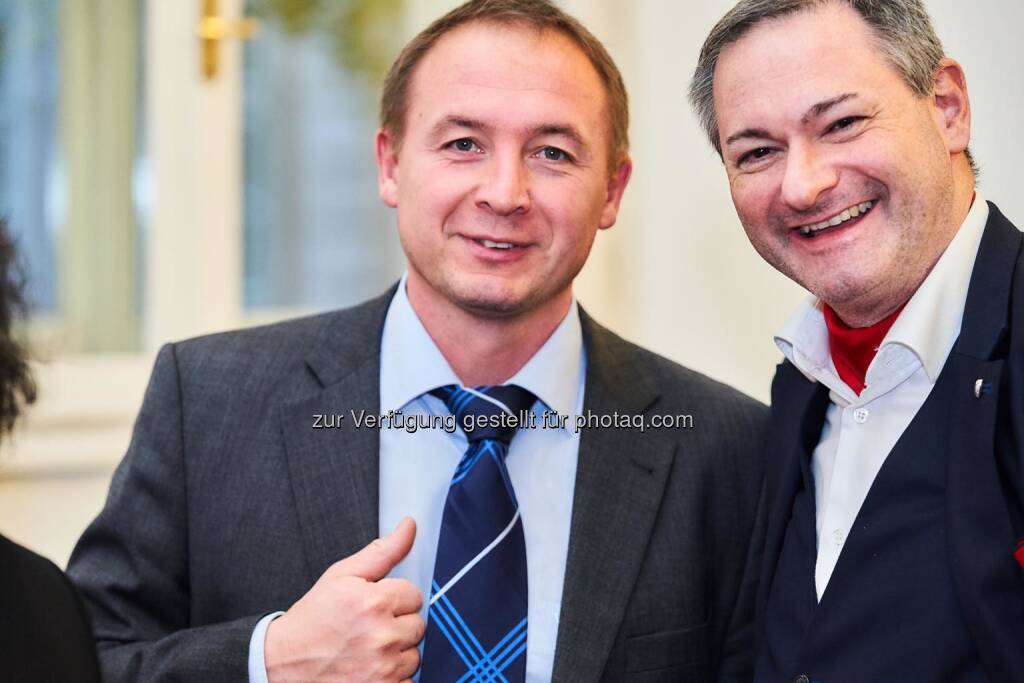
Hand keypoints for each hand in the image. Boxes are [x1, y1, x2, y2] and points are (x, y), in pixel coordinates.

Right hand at [265, 517, 424, 681]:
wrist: (283, 663)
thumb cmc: (312, 620)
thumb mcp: (341, 576)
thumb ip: (382, 551)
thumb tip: (409, 526)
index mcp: (374, 602)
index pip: (414, 594)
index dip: (394, 599)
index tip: (375, 606)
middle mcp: (382, 636)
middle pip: (418, 624)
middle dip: (397, 624)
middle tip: (369, 628)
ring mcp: (384, 668)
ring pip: (414, 654)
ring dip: (397, 652)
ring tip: (368, 648)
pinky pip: (408, 680)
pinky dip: (393, 677)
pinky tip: (370, 668)